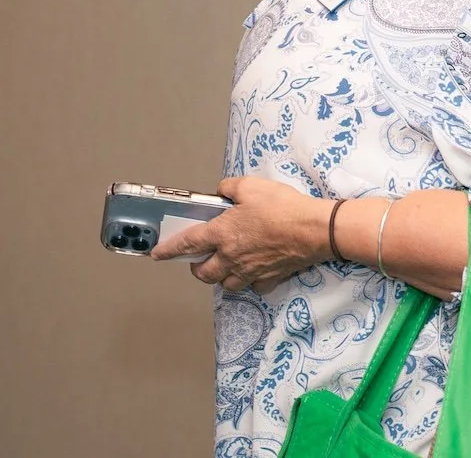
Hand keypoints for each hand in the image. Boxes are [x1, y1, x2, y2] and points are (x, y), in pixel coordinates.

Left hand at [152, 176, 328, 291]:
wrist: (313, 230)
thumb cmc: (282, 206)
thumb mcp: (251, 186)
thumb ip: (229, 188)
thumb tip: (221, 193)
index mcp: (222, 233)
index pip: (187, 243)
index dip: (169, 249)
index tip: (157, 254)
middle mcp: (231, 257)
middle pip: (204, 272)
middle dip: (197, 268)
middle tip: (200, 259)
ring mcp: (250, 271)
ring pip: (226, 284)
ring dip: (221, 277)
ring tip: (226, 266)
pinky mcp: (269, 279)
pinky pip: (253, 286)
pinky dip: (250, 281)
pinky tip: (255, 271)